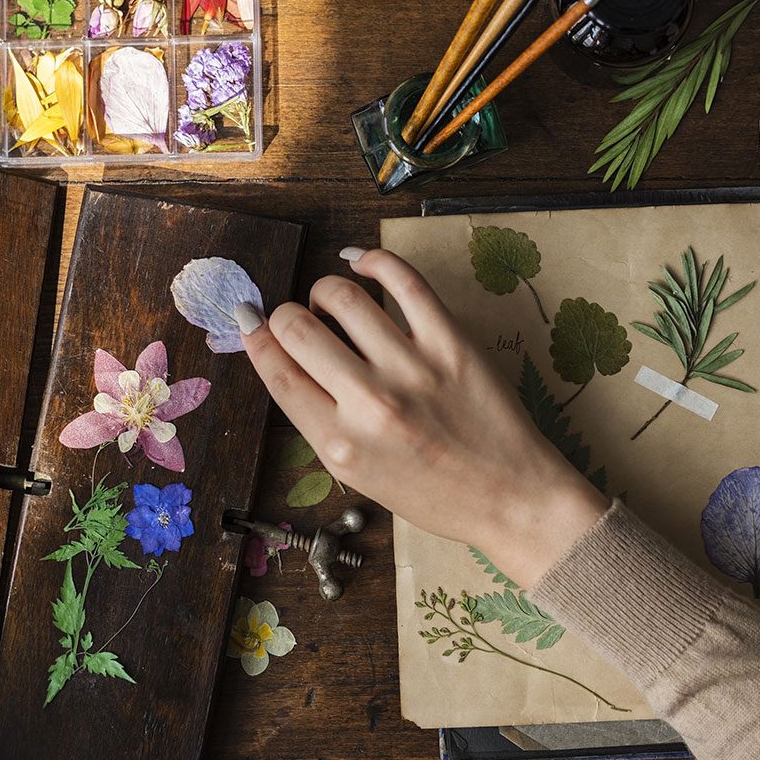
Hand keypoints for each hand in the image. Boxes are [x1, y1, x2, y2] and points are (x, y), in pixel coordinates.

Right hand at [237, 248, 608, 588]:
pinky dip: (374, 261)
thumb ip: (321, 420)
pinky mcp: (452, 344)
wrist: (511, 498)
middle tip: (297, 320)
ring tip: (332, 301)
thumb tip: (284, 359)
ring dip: (326, 291)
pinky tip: (363, 264)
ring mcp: (412, 370)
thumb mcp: (360, 476)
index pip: (277, 372)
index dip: (254, 337)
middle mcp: (371, 406)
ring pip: (342, 297)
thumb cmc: (436, 494)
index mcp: (340, 446)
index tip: (249, 320)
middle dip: (285, 316)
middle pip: (297, 329)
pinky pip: (403, 281)